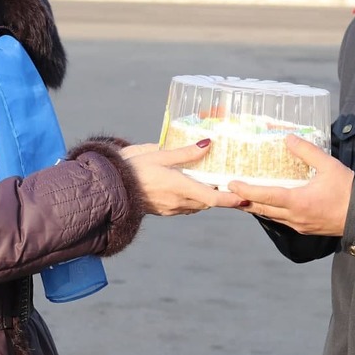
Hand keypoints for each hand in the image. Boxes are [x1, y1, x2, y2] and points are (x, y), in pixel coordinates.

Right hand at [122, 140, 244, 215]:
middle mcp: (178, 202)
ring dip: (206, 197)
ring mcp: (170, 209)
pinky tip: (191, 186)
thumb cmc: (132, 168)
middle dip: (220, 195)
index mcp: (179, 187)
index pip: (212, 198)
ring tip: (214, 183)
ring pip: (197, 205)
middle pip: (207, 202)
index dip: (230, 199)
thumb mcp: (159, 155)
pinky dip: (194, 198)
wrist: (110, 187)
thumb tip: (208, 144)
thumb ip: (185, 152)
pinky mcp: (163, 210)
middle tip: (232, 183)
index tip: (245, 198)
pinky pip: (185, 207)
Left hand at [228, 134, 353, 235]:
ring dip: (254, 206)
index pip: (265, 196)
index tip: (231, 184)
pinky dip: (268, 211)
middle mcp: (295, 217)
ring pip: (270, 216)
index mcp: (298, 202)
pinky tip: (265, 204)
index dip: (246, 190)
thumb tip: (288, 137)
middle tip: (226, 191)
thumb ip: (307, 151)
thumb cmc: (349, 190)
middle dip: (242, 200)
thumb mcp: (329, 165)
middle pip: (261, 209)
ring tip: (239, 196)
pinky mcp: (305, 228)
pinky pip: (280, 220)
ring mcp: (299, 225)